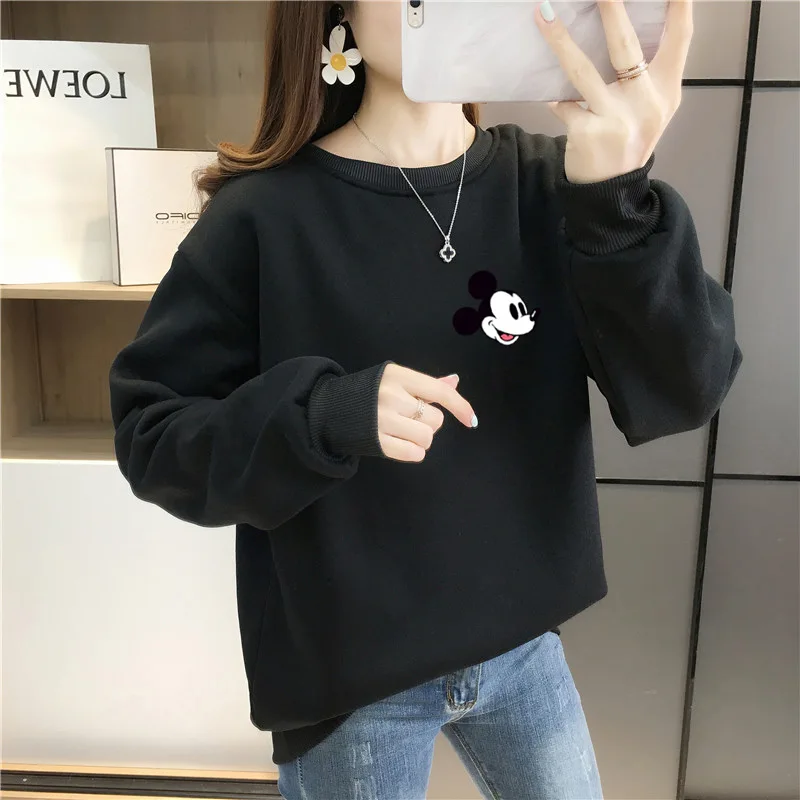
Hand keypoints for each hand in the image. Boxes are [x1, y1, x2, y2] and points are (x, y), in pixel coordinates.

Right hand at [377, 365, 476, 462]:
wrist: (331, 409)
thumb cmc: (369, 393)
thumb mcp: (395, 380)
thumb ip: (426, 384)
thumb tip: (453, 382)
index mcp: (397, 376)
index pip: (440, 392)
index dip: (460, 406)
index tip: (471, 420)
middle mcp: (390, 396)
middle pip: (436, 419)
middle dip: (429, 423)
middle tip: (410, 418)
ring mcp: (382, 420)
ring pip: (426, 437)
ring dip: (421, 439)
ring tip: (403, 431)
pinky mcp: (377, 442)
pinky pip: (414, 454)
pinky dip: (413, 452)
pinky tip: (399, 443)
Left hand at [536, 0, 692, 182]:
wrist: (612, 189)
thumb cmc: (631, 138)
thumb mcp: (653, 107)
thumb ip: (649, 73)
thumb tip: (624, 24)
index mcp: (667, 89)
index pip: (680, 37)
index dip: (679, 5)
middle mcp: (646, 101)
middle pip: (626, 46)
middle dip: (611, 9)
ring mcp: (616, 118)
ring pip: (583, 70)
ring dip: (561, 39)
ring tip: (543, 13)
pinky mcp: (587, 132)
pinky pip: (563, 103)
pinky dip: (553, 94)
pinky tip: (542, 86)